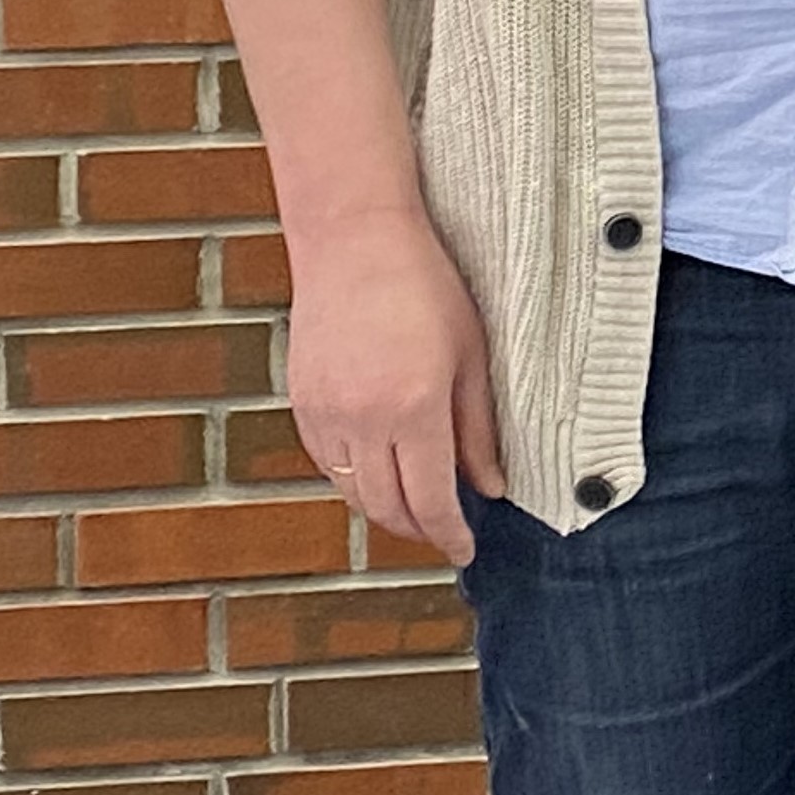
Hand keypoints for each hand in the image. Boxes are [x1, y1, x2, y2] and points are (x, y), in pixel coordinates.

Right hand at [286, 207, 504, 563]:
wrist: (355, 242)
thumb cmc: (427, 286)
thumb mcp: (472, 352)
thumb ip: (479, 427)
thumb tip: (493, 486)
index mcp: (413, 408)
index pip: (430, 499)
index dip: (448, 534)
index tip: (465, 552)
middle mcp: (362, 421)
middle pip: (386, 507)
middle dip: (418, 529)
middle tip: (444, 533)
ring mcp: (324, 415)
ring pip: (354, 492)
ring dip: (385, 509)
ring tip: (417, 507)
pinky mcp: (301, 405)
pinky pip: (329, 465)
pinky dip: (356, 480)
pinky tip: (380, 471)